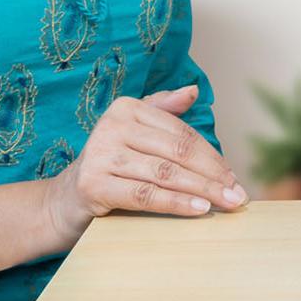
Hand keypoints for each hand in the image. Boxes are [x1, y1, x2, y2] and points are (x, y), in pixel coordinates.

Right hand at [42, 84, 248, 250]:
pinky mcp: (94, 184)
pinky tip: (200, 210)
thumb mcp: (133, 133)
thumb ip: (162, 111)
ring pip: (165, 173)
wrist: (62, 202)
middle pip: (177, 152)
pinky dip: (177, 203)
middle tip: (238, 194)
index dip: (212, 156)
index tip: (233, 176)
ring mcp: (101, 153)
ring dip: (202, 190)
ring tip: (226, 203)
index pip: (182, 133)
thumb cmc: (109, 167)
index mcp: (127, 108)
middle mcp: (113, 125)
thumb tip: (193, 90)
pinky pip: (146, 195)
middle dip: (213, 175)